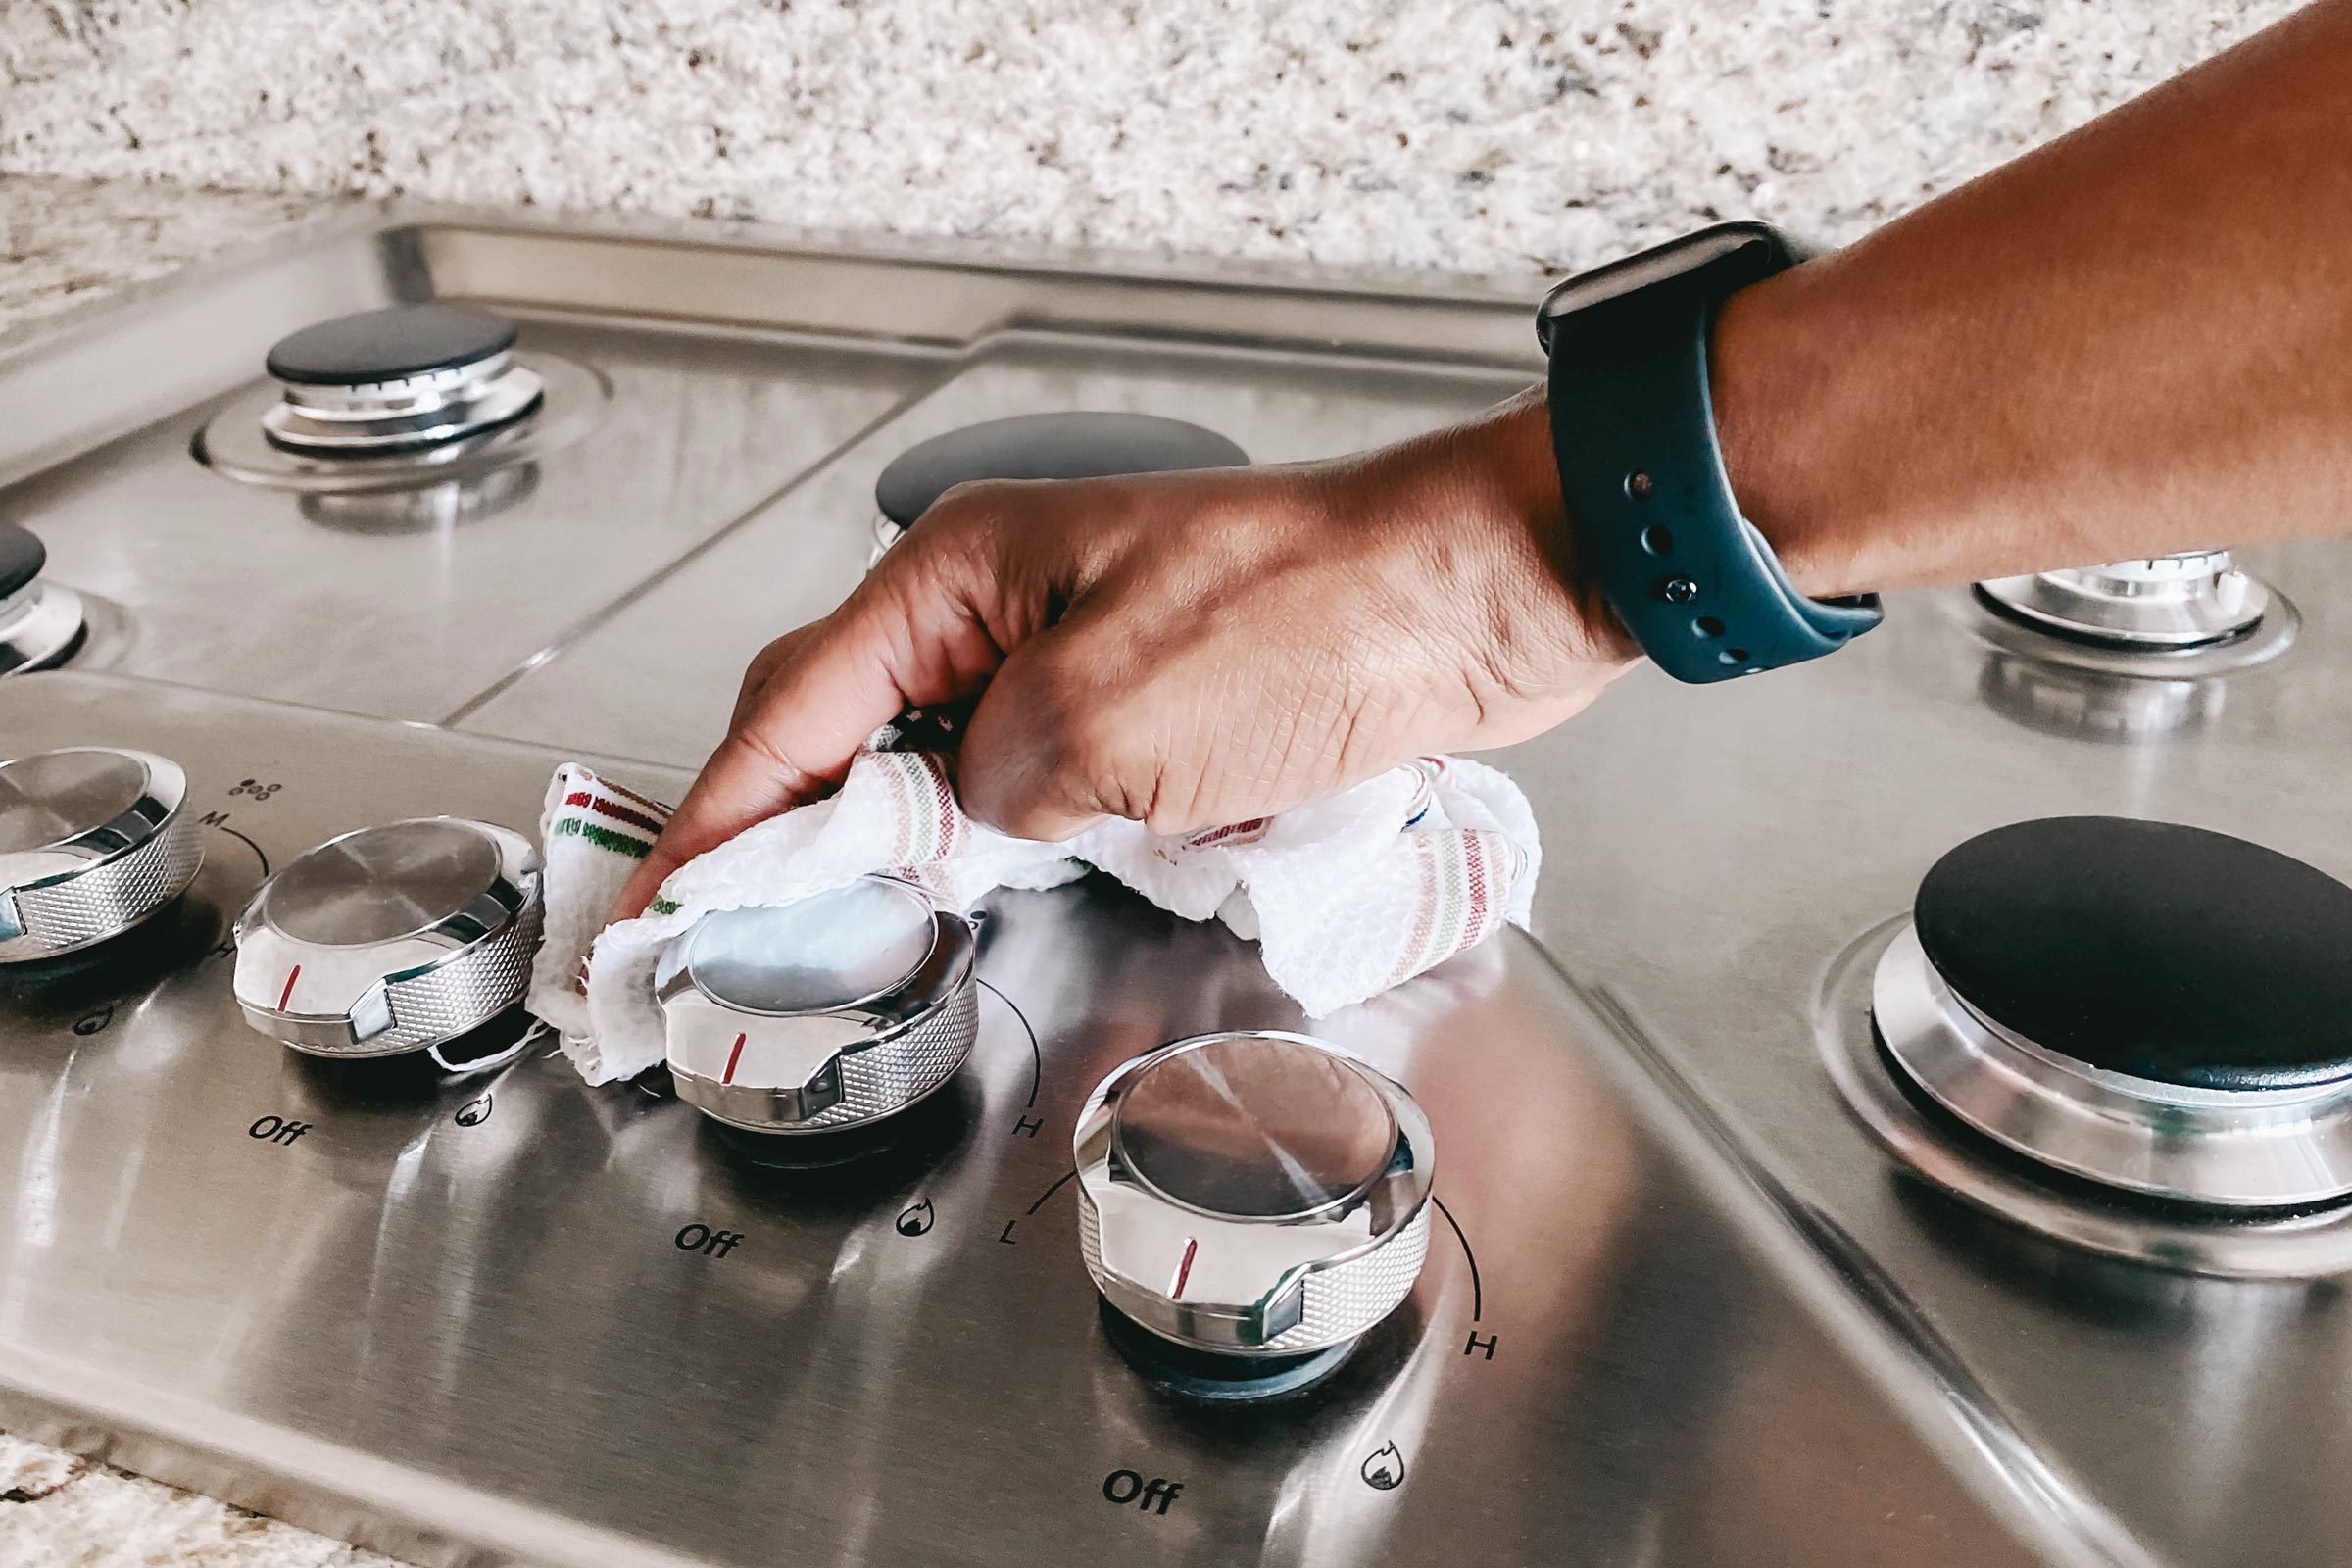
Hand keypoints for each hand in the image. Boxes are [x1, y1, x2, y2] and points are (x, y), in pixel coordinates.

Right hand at [609, 386, 1636, 922]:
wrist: (1476, 596)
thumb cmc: (1312, 623)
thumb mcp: (1112, 719)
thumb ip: (990, 783)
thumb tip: (949, 823)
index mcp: (963, 572)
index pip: (795, 709)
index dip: (719, 819)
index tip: (659, 907)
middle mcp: (1000, 599)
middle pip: (845, 723)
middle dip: (783, 828)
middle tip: (725, 934)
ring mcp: (1071, 644)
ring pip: (935, 755)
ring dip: (884, 838)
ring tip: (824, 933)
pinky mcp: (1142, 698)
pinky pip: (1025, 774)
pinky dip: (984, 836)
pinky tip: (969, 892)